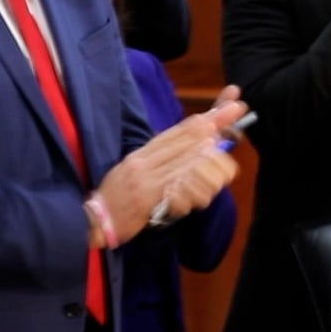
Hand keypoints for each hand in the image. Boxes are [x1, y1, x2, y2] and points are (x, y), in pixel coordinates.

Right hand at [93, 93, 246, 242]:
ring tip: (221, 156)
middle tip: (235, 113)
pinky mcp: (147, 199)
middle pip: (184, 141)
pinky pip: (176, 188)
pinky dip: (194, 185)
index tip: (223, 109)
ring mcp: (145, 180)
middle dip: (212, 127)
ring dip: (207, 158)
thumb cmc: (119, 196)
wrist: (95, 222)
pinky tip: (205, 186)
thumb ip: (162, 158)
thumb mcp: (136, 170)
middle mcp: (143, 163)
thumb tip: (195, 146)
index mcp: (141, 155)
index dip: (202, 120)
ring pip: (184, 162)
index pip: (176, 133)